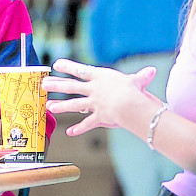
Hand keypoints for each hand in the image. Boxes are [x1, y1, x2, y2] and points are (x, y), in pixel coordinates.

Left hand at [42, 58, 160, 135]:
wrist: (131, 105)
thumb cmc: (136, 90)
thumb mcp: (138, 81)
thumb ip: (141, 78)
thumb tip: (152, 72)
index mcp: (101, 77)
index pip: (81, 70)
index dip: (68, 67)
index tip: (56, 64)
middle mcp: (94, 90)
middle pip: (71, 87)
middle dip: (57, 85)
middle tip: (44, 84)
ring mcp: (94, 104)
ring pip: (74, 105)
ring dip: (61, 106)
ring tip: (49, 106)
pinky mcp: (98, 117)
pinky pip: (87, 123)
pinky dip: (79, 128)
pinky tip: (69, 132)